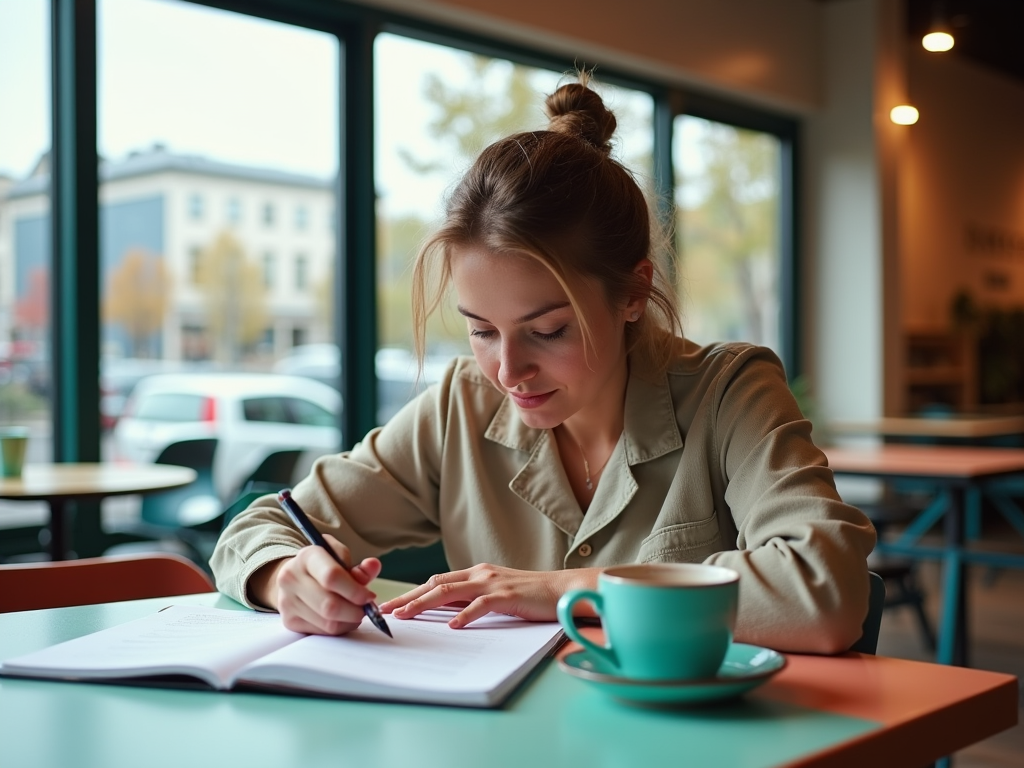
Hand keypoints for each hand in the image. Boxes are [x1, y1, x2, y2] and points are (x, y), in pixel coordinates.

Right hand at [249, 535, 382, 635]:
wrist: (294, 576)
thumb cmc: (323, 565)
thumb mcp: (340, 557)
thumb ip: (360, 566)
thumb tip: (374, 566)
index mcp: (307, 556)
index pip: (331, 577)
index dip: (355, 590)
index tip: (369, 596)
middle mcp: (291, 578)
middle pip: (329, 605)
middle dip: (355, 611)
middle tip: (366, 609)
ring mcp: (287, 601)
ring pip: (327, 622)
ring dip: (349, 622)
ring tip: (356, 613)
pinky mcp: (289, 620)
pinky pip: (321, 632)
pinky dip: (339, 628)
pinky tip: (343, 619)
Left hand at [379, 564, 599, 628]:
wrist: (564, 590)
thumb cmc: (532, 596)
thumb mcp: (497, 595)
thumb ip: (474, 600)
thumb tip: (447, 614)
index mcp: (477, 574)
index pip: (436, 582)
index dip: (412, 593)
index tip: (392, 606)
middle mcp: (481, 574)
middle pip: (436, 584)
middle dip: (408, 597)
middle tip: (385, 611)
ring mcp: (493, 583)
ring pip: (450, 591)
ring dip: (424, 603)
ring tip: (406, 616)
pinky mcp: (508, 596)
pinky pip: (481, 605)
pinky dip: (465, 615)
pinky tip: (452, 626)